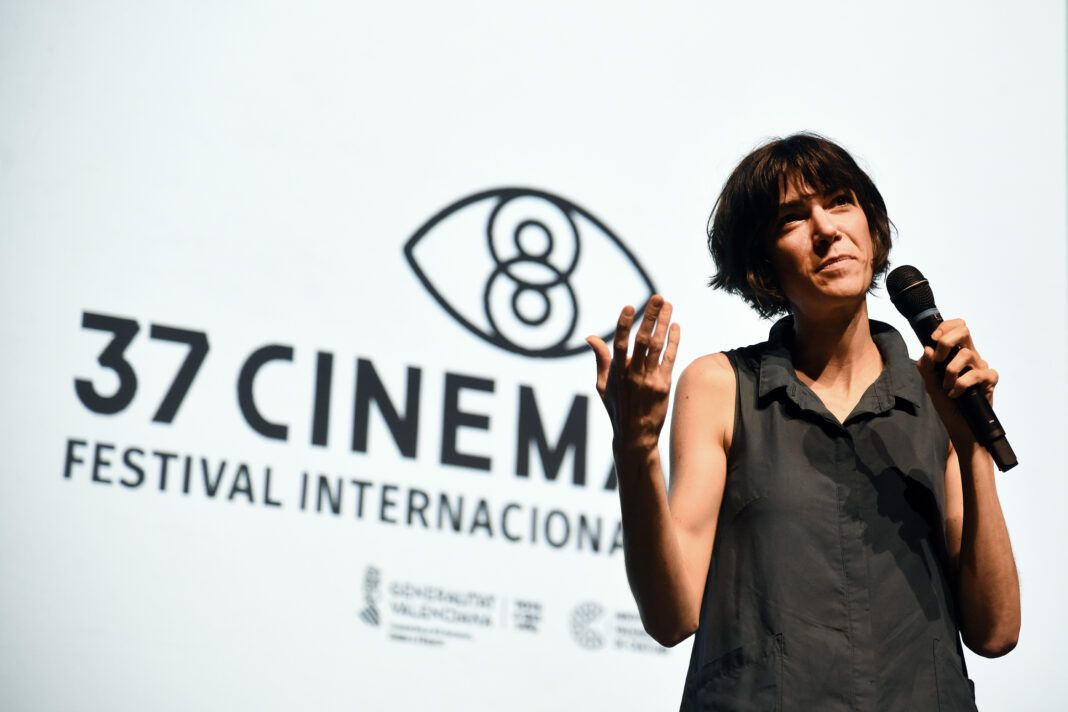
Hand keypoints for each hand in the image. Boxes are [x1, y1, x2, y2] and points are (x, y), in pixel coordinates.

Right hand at [586, 295, 680, 457]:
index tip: (630, 306)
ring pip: (658, 346)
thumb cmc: (617, 408)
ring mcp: (649, 380)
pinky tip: (676, 326)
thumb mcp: (603, 385)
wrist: (635, 436)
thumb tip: (590, 337)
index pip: (620, 344)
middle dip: (650, 317)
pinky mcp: (663, 385)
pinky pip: (670, 359)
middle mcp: (633, 375)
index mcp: (616, 373)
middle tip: (657, 297)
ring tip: (668, 305)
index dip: (625, 325)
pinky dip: (674, 341)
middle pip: (643, 340)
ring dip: (664, 323)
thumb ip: (600, 359)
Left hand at [916, 318, 998, 447]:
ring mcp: (981, 368)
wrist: (959, 426)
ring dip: (949, 371)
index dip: (946, 326)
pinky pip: (977, 374)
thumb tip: (928, 348)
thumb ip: (926, 366)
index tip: (933, 338)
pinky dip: (961, 384)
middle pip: (965, 331)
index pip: (958, 327)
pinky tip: (955, 394)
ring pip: (966, 354)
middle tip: (938, 360)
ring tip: (946, 386)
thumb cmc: (947, 403)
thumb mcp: (930, 383)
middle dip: (946, 342)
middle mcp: (971, 357)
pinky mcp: (989, 382)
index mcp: (958, 353)